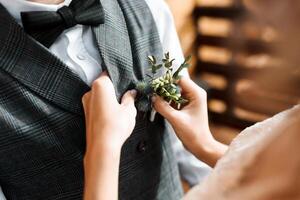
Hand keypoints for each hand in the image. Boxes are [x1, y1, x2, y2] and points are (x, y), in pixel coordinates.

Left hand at [82, 72, 136, 199]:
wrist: (102, 147)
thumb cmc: (115, 127)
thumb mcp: (129, 110)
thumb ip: (130, 98)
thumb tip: (131, 93)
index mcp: (100, 85)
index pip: (110, 74)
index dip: (120, 78)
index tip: (128, 82)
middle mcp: (90, 92)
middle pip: (104, 84)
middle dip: (115, 89)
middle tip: (127, 96)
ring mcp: (86, 103)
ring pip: (100, 95)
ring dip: (110, 99)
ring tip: (122, 108)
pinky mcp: (87, 114)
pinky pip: (97, 105)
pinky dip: (105, 107)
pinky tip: (114, 115)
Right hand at [152, 77, 226, 166]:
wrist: (200, 146)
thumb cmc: (193, 134)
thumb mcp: (176, 119)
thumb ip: (163, 107)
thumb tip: (152, 97)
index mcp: (196, 94)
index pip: (180, 79)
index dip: (167, 80)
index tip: (155, 85)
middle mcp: (195, 94)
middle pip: (176, 84)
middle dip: (164, 88)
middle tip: (153, 93)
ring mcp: (191, 100)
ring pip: (174, 91)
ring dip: (164, 95)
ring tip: (154, 99)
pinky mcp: (186, 106)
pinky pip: (174, 99)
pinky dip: (167, 101)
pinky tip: (159, 105)